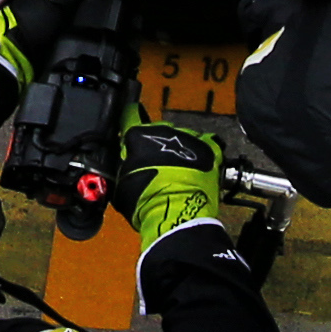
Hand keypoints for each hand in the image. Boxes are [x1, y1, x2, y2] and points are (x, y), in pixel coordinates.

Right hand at [117, 119, 229, 252]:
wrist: (177, 215)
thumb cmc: (144, 202)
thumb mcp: (121, 185)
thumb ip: (124, 165)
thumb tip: (126, 162)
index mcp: (138, 135)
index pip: (130, 116)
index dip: (129, 119)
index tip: (131, 120)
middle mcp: (163, 130)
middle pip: (158, 130)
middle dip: (157, 143)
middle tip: (158, 164)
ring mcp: (188, 138)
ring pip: (182, 137)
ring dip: (180, 149)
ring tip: (181, 170)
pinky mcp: (209, 149)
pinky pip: (206, 144)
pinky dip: (202, 153)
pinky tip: (200, 165)